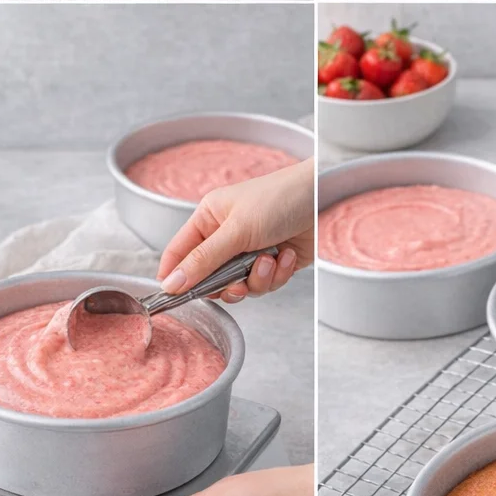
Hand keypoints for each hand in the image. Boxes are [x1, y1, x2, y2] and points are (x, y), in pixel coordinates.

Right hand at [157, 157, 313, 303]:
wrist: (324, 199)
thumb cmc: (279, 199)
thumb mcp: (236, 230)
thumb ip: (203, 260)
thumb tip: (171, 284)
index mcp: (209, 218)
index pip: (178, 252)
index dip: (174, 276)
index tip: (172, 297)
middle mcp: (226, 236)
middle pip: (209, 277)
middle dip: (226, 284)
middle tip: (235, 283)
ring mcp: (250, 251)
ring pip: (238, 285)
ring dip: (256, 278)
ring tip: (269, 259)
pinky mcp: (273, 262)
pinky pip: (264, 283)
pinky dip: (277, 275)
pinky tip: (287, 256)